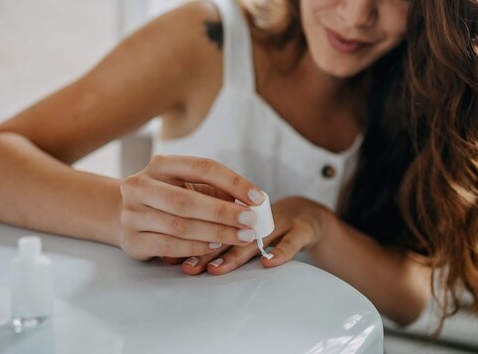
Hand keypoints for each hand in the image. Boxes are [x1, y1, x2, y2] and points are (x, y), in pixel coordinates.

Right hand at [117, 155, 265, 260]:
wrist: (121, 213)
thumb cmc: (167, 196)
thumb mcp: (188, 185)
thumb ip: (216, 190)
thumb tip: (253, 203)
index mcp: (160, 164)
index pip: (201, 167)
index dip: (233, 182)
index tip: (257, 197)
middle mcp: (140, 186)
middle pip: (187, 200)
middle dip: (224, 213)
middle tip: (251, 222)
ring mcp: (132, 214)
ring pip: (179, 226)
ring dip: (215, 233)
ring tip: (240, 236)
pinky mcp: (132, 240)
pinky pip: (169, 246)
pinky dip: (196, 247)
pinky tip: (215, 246)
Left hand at [176, 196, 331, 275]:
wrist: (308, 214)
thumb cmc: (264, 224)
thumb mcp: (240, 224)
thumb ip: (212, 235)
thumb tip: (169, 254)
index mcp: (239, 208)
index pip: (212, 218)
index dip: (189, 238)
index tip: (171, 257)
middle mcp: (257, 211)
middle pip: (229, 228)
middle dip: (206, 249)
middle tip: (187, 267)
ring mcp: (282, 217)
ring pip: (257, 235)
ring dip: (236, 252)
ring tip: (216, 268)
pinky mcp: (304, 227)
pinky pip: (293, 240)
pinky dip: (281, 251)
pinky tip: (269, 262)